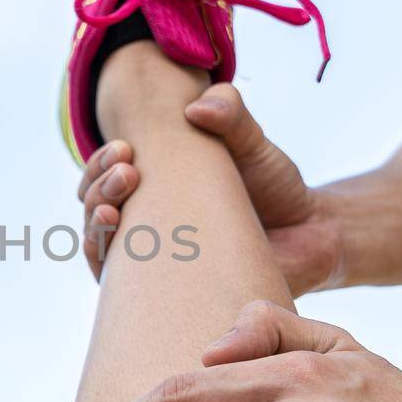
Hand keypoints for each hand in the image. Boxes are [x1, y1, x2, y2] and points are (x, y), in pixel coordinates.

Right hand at [76, 84, 344, 293]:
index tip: (125, 148)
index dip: (100, 162)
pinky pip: (119, 288)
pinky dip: (105, 264)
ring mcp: (150, 260)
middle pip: (91, 206)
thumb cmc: (274, 187)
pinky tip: (114, 247)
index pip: (101, 176)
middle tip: (126, 170)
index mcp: (152, 186)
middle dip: (96, 184)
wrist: (310, 236)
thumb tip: (196, 107)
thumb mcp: (251, 142)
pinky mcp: (164, 295)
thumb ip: (230, 113)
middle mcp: (143, 223)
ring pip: (97, 244)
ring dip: (94, 222)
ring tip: (112, 206)